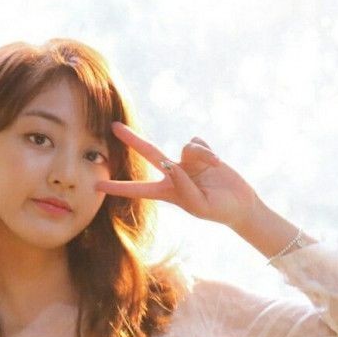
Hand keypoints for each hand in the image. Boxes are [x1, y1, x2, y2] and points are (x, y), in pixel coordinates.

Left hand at [95, 121, 260, 230]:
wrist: (240, 203)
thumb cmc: (218, 210)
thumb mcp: (200, 205)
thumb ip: (184, 187)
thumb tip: (171, 164)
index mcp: (167, 192)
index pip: (137, 189)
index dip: (117, 187)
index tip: (96, 185)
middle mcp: (173, 174)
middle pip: (148, 153)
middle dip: (132, 139)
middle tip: (114, 126)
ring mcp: (187, 162)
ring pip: (186, 147)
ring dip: (201, 156)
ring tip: (215, 166)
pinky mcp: (201, 153)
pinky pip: (199, 144)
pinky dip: (208, 152)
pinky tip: (217, 162)